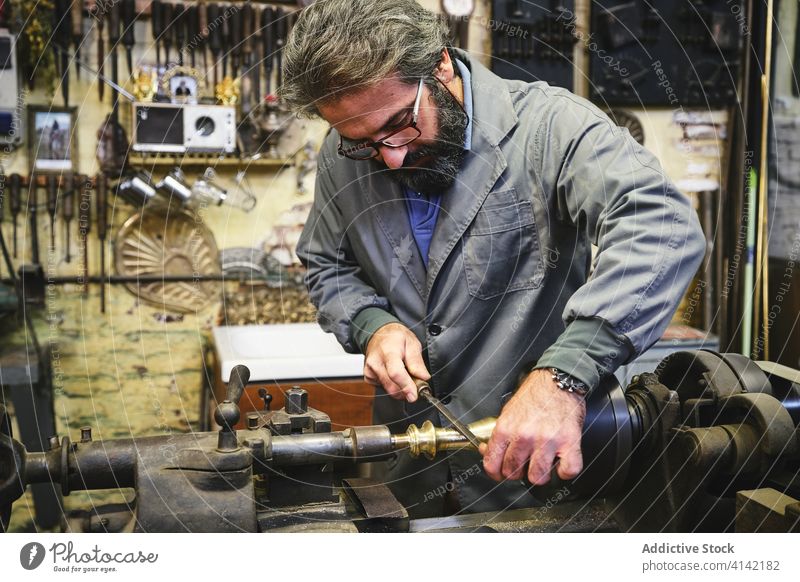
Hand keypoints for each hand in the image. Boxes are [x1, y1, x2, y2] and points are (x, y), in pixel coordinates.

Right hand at [363, 323, 429, 401]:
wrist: (378, 334)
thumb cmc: (395, 337)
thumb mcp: (412, 343)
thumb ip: (417, 361)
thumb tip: (423, 377)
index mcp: (388, 351)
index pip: (395, 373)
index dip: (406, 387)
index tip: (414, 395)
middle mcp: (376, 362)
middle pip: (392, 386)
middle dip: (407, 390)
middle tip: (417, 384)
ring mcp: (370, 370)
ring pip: (388, 390)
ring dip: (401, 389)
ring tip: (406, 376)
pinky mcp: (368, 377)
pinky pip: (383, 388)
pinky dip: (392, 386)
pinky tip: (394, 375)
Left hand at [479, 368, 585, 484]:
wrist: (558, 380)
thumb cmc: (535, 395)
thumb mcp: (508, 411)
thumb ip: (499, 434)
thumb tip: (487, 451)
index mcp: (506, 428)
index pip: (492, 464)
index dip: (495, 473)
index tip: (499, 474)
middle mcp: (524, 436)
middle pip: (513, 473)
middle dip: (518, 472)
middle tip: (524, 463)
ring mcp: (547, 440)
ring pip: (537, 477)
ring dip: (540, 474)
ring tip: (543, 463)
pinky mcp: (569, 442)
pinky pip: (567, 471)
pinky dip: (565, 471)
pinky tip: (561, 462)